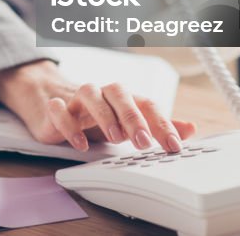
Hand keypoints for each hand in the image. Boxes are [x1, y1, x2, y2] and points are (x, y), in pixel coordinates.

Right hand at [0, 60, 195, 152]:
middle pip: (119, 94)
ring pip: (90, 93)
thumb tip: (190, 128)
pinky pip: (59, 109)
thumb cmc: (94, 112)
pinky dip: (69, 124)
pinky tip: (81, 143)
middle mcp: (102, 93)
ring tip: (115, 138)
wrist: (49, 96)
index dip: (162, 124)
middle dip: (134, 118)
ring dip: (104, 114)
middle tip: (145, 143)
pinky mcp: (54, 108)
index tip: (174, 145)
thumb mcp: (127, 120)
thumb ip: (156, 125)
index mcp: (122, 98)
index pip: (146, 104)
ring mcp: (77, 98)